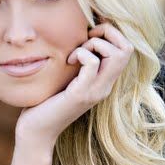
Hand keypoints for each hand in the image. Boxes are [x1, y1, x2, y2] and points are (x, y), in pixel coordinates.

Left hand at [15, 20, 133, 147]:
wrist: (37, 132)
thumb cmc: (45, 102)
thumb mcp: (67, 78)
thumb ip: (77, 63)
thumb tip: (77, 36)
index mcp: (104, 82)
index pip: (126, 50)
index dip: (111, 34)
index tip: (89, 34)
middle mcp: (105, 87)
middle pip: (127, 49)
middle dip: (108, 33)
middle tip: (86, 38)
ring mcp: (95, 91)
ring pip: (116, 54)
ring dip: (94, 43)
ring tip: (76, 53)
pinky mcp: (81, 94)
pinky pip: (92, 63)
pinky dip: (81, 53)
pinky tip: (68, 62)